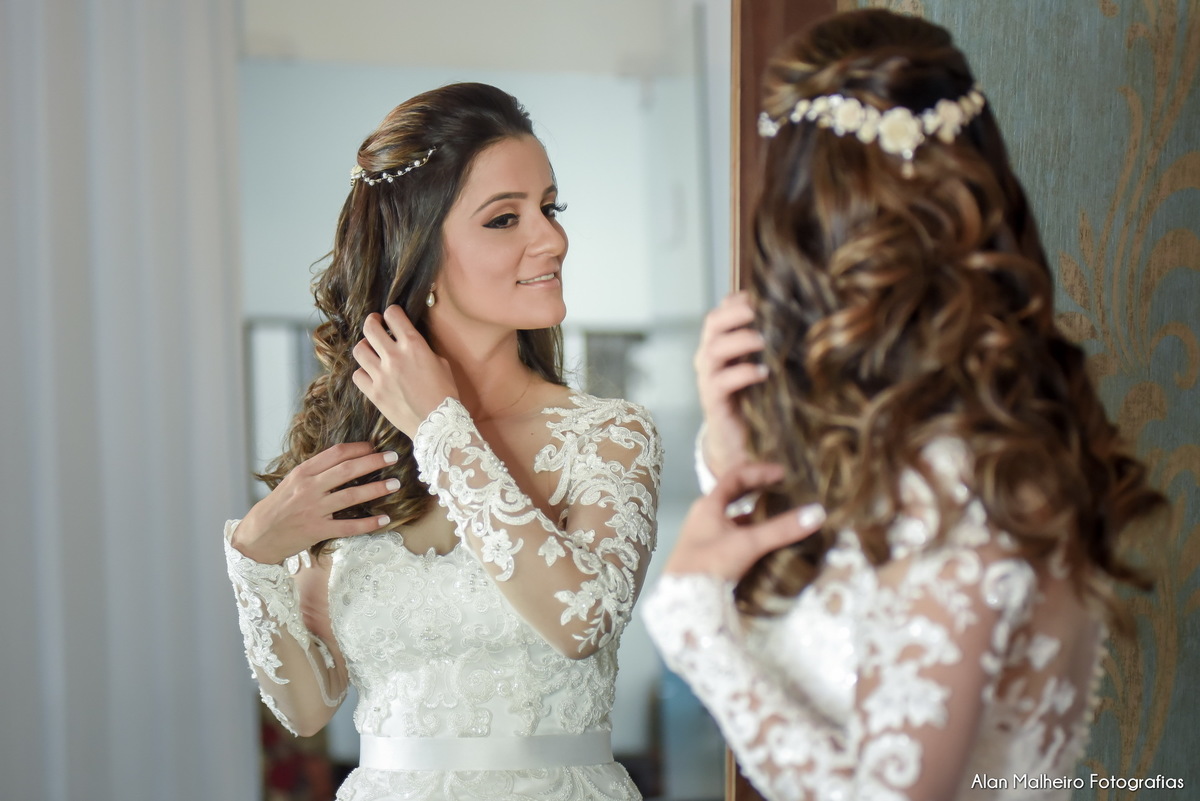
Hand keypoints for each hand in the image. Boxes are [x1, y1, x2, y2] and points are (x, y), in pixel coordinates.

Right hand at [232, 443, 399, 563]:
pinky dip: (368, 523)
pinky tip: (384, 519)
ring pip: (351, 496)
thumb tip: (345, 460)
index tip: (375, 446)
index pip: (335, 454)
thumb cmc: (278, 507)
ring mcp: (313, 510)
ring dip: (376, 489)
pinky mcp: (317, 530)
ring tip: (394, 485)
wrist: (257, 536)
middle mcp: (309, 488)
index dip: (358, 448)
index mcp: (303, 472)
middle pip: (347, 470)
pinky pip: (348, 526)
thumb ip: (316, 472)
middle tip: (394, 458)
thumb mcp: (292, 482)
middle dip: (373, 462)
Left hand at [352, 306, 458, 436]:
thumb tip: (410, 345)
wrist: (438, 424)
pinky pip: (357, 375)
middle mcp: (394, 356)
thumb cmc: (445, 394)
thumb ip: (422, 350)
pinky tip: (371, 374)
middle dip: (372, 322)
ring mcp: (381, 375)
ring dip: (365, 347)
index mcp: (414, 345)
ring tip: (371, 350)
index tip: (391, 317)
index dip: (391, 313)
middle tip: (375, 325)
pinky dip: (363, 372)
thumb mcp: (441, 363)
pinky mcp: (373, 392)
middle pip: (370, 328)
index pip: (393, 315)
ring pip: (359, 349)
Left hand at [662, 462, 825, 580]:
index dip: (759, 472)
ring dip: (757, 515)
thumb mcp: (748, 543)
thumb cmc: (710, 564)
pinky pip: (735, 537)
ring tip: (782, 516)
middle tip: (783, 490)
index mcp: (709, 505)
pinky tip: (767, 544)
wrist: (684, 601)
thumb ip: (781, 529)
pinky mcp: (710, 555)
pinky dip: (752, 535)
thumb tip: (817, 512)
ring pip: (735, 519)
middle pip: (734, 496)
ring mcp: (706, 536)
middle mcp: (705, 516)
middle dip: (759, 491)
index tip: (783, 473)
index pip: (735, 477)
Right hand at [694, 292, 766, 478]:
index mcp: (720, 344)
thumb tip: (806, 320)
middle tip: (760, 310)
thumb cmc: (755, 401)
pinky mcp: (712, 401)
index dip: (737, 300)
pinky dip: (742, 373)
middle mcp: (709, 358)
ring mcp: (708, 379)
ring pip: (713, 349)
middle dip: (736, 312)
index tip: (760, 293)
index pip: (721, 311)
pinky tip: (763, 373)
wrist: (740, 445)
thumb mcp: (764, 368)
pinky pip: (721, 381)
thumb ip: (772, 347)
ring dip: (740, 340)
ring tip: (763, 340)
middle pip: (712, 323)